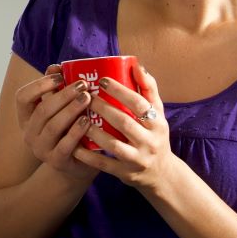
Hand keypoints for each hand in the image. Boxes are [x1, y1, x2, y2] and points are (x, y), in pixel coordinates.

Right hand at [14, 65, 97, 180]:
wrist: (76, 165)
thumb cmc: (68, 130)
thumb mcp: (59, 109)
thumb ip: (55, 89)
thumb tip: (56, 67)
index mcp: (26, 117)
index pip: (22, 97)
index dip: (39, 85)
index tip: (60, 76)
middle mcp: (29, 134)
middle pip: (42, 110)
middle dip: (63, 95)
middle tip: (83, 85)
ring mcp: (41, 149)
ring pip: (53, 126)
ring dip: (71, 110)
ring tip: (88, 98)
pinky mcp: (57, 162)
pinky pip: (65, 145)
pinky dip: (76, 131)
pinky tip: (88, 121)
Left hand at [74, 61, 179, 191]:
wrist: (161, 174)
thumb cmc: (154, 135)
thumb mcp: (158, 113)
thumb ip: (148, 89)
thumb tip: (135, 64)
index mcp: (158, 123)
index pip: (140, 104)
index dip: (121, 91)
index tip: (102, 80)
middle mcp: (150, 141)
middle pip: (125, 122)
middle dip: (103, 108)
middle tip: (85, 97)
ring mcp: (137, 159)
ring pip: (113, 145)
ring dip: (94, 131)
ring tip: (79, 118)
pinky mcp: (126, 174)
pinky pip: (104, 164)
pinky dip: (88, 156)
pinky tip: (75, 146)